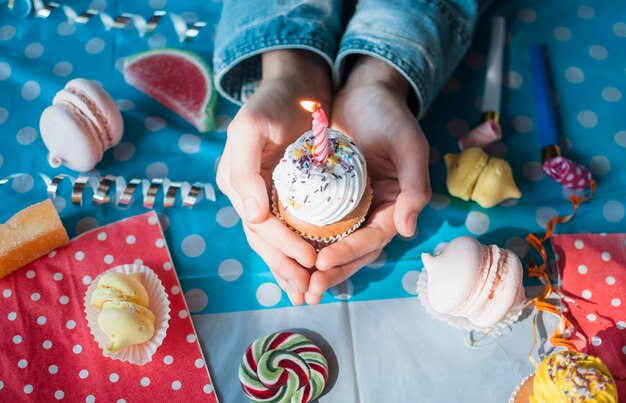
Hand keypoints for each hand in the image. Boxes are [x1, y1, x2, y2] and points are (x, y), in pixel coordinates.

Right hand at [217, 50, 330, 304]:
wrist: (294, 85)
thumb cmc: (272, 102)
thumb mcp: (252, 127)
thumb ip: (245, 171)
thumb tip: (251, 217)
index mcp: (236, 183)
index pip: (261, 225)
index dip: (284, 246)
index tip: (310, 262)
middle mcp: (248, 194)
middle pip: (265, 241)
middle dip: (286, 268)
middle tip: (307, 292)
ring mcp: (265, 195)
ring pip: (276, 241)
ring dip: (291, 268)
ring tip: (308, 292)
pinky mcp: (284, 194)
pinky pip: (291, 228)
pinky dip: (300, 250)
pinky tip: (312, 268)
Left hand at [305, 56, 431, 304]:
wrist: (364, 93)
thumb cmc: (391, 116)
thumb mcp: (409, 145)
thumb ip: (415, 187)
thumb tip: (407, 230)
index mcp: (395, 206)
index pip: (372, 239)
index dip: (349, 253)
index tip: (323, 263)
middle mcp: (372, 213)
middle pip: (352, 252)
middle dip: (331, 273)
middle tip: (306, 289)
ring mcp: (350, 208)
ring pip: (333, 246)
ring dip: (315, 267)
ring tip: (293, 284)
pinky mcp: (329, 199)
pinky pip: (316, 227)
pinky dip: (302, 243)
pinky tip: (283, 256)